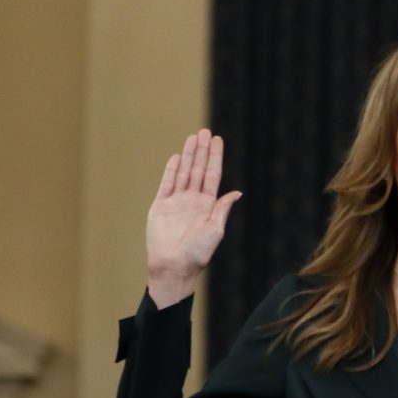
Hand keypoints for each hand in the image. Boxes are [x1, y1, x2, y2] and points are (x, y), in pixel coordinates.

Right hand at [146, 130, 241, 307]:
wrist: (174, 266)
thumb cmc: (198, 253)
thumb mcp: (215, 230)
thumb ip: (222, 209)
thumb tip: (236, 192)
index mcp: (209, 205)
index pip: (212, 175)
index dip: (215, 158)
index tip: (218, 140)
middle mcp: (193, 200)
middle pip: (198, 169)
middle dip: (202, 151)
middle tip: (205, 131)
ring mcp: (176, 202)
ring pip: (184, 172)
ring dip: (189, 155)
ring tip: (192, 137)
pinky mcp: (160, 206)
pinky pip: (167, 184)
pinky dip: (172, 171)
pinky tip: (177, 157)